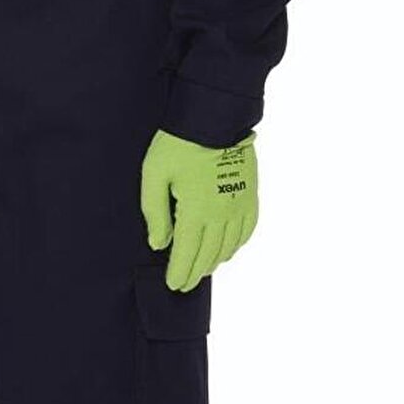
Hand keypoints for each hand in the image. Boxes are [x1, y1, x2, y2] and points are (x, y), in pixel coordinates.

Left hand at [140, 128, 257, 291]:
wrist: (214, 117)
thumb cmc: (178, 144)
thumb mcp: (154, 175)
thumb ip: (155, 213)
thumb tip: (158, 244)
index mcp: (196, 212)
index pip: (187, 254)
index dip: (179, 273)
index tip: (173, 286)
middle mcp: (221, 215)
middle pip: (208, 255)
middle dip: (195, 273)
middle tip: (185, 285)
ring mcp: (239, 205)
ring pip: (228, 246)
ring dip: (215, 262)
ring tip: (203, 269)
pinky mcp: (250, 194)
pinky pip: (247, 230)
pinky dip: (237, 245)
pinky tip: (228, 249)